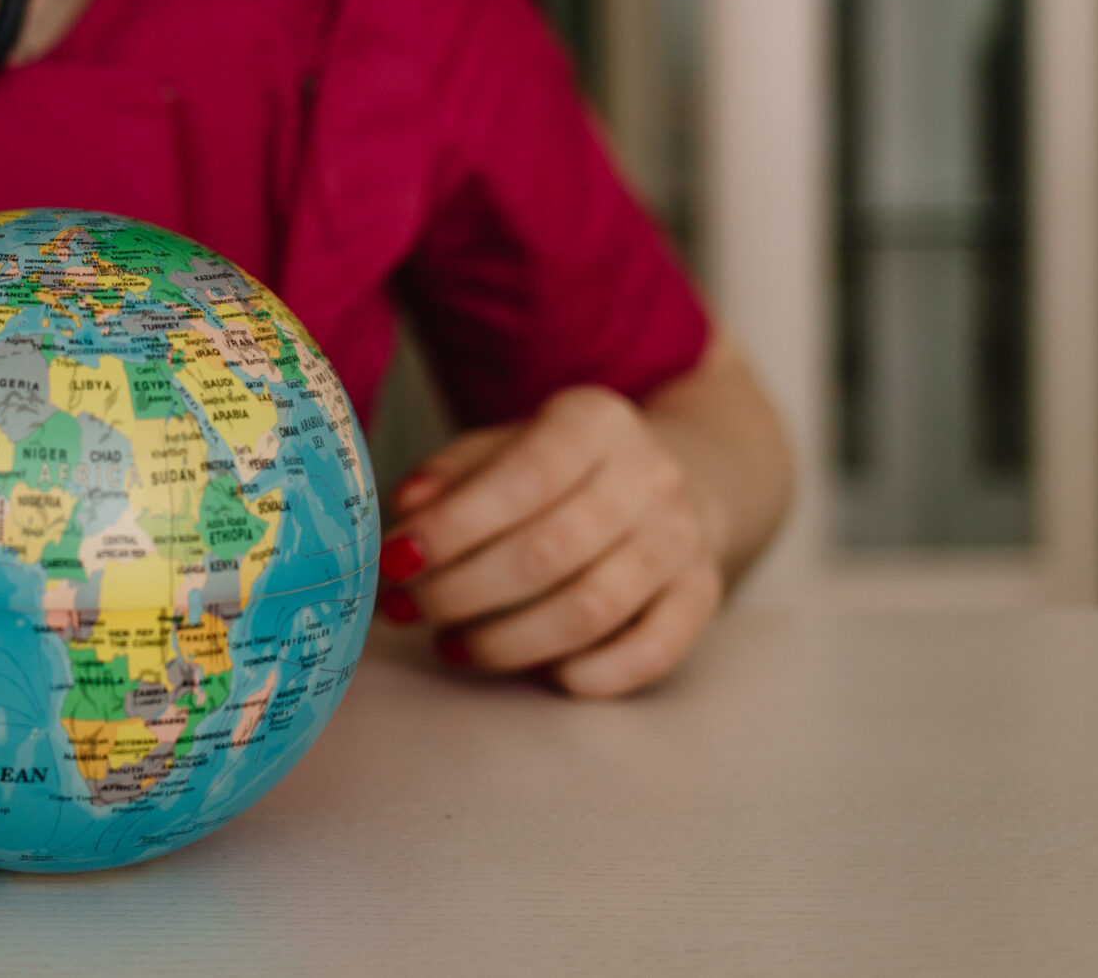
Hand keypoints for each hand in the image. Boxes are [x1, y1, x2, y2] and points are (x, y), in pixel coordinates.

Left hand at [377, 387, 728, 697]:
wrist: (666, 478)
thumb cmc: (557, 469)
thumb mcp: (501, 447)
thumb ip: (452, 474)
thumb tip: (408, 510)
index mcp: (595, 422)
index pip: (523, 476)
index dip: (454, 526)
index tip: (395, 558)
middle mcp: (650, 476)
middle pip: (550, 550)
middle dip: (463, 590)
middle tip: (408, 609)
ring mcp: (682, 538)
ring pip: (592, 608)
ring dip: (508, 641)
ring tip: (452, 644)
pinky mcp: (702, 595)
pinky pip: (653, 650)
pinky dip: (593, 673)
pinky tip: (542, 675)